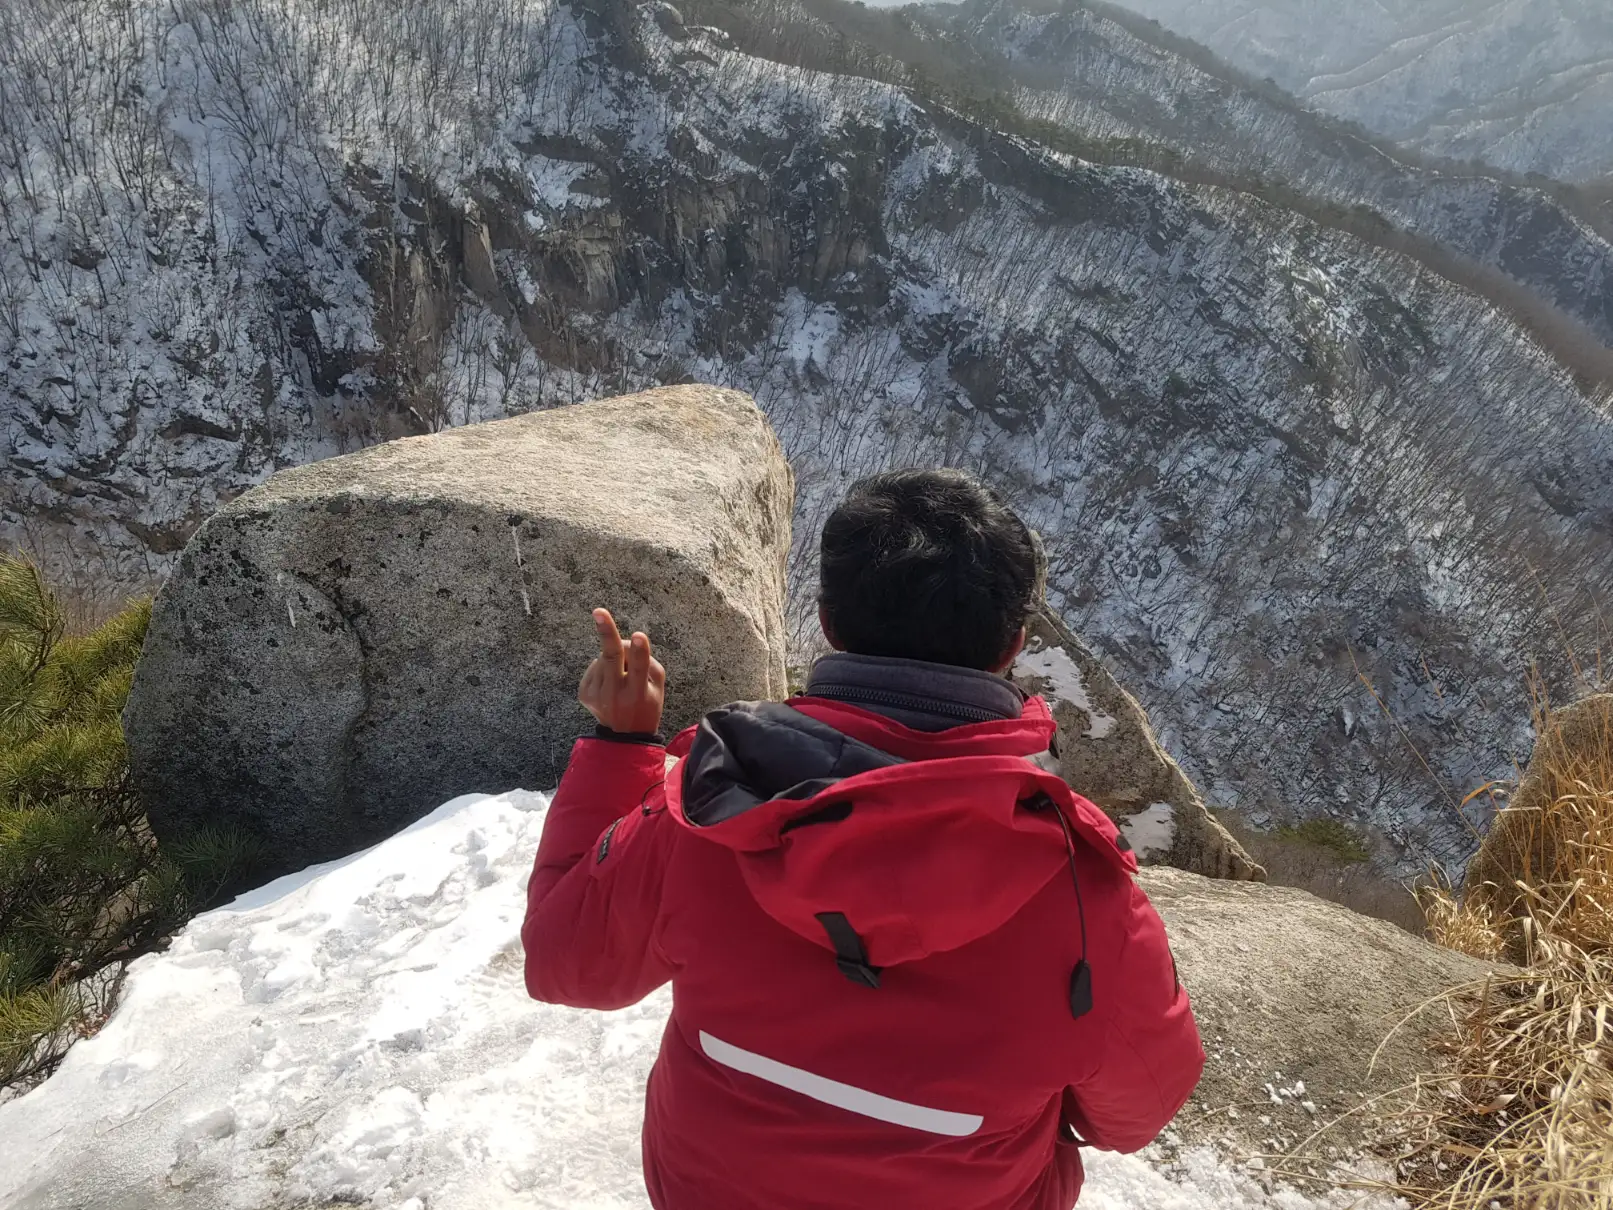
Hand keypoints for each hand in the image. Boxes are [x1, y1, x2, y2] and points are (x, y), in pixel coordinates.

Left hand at [578, 608, 665, 734]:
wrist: (624, 737)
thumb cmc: (646, 704)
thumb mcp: (657, 687)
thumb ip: (646, 662)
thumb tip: (623, 642)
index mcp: (638, 692)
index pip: (639, 667)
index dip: (640, 651)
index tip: (638, 636)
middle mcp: (616, 694)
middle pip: (611, 657)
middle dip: (606, 632)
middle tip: (599, 611)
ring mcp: (597, 695)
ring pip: (604, 658)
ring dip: (614, 658)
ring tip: (621, 676)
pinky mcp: (584, 694)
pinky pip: (595, 667)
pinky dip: (604, 668)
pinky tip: (610, 682)